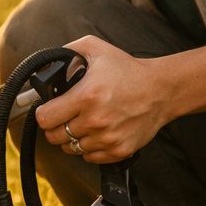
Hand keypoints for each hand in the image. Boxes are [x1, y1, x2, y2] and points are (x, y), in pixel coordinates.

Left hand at [33, 36, 172, 163]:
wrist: (162, 90)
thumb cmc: (128, 70)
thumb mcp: (96, 48)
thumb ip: (67, 51)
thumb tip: (47, 62)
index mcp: (86, 96)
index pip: (45, 118)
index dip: (43, 113)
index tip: (48, 109)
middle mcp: (96, 120)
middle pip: (54, 137)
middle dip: (54, 126)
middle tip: (63, 117)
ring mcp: (108, 138)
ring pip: (70, 149)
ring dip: (71, 138)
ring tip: (80, 124)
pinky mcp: (120, 150)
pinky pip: (89, 158)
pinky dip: (88, 148)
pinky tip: (94, 134)